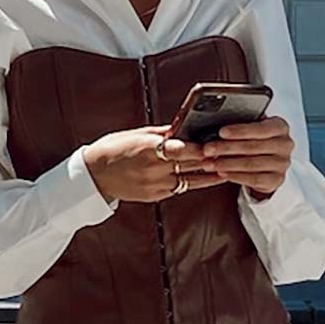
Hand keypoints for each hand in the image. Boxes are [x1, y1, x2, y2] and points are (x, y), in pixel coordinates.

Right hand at [84, 127, 226, 204]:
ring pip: (189, 180)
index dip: (197, 148)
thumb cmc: (114, 149)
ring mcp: (154, 185)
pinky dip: (194, 182)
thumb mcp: (136, 134)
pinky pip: (179, 188)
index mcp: (146, 148)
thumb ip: (162, 133)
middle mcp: (152, 169)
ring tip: (227, 168)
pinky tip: (208, 178)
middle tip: (230, 153)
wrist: (94, 176)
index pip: (178, 149)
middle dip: (209, 160)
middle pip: (188, 164)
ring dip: (208, 174)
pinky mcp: (155, 196)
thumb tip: (183, 127)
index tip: (212, 143)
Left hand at [193, 115, 294, 198]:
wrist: (269, 163)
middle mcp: (286, 145)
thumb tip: (216, 122)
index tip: (221, 132)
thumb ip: (241, 123)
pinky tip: (221, 173)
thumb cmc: (256, 139)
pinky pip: (253, 179)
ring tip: (209, 163)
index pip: (260, 128)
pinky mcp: (277, 180)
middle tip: (207, 149)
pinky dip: (235, 176)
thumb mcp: (252, 128)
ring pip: (251, 164)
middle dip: (227, 148)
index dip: (240, 131)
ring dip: (227, 164)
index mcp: (281, 126)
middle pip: (253, 147)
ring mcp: (283, 164)